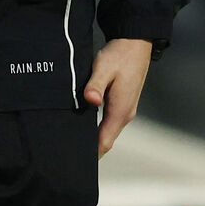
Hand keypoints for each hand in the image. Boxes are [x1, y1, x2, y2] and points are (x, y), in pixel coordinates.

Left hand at [82, 38, 152, 155]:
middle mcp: (125, 114)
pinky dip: (99, 129)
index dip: (91, 155)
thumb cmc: (120, 54)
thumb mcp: (104, 67)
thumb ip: (95, 85)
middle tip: (68, 155)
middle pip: (106, 140)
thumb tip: (91, 101)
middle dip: (90, 149)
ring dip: (94, 139)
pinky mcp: (123, 103)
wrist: (137, 43)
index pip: (105, 142)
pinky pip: (110, 122)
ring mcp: (126, 109)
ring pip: (108, 132)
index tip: (75, 163)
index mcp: (120, 110)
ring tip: (73, 142)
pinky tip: (86, 126)